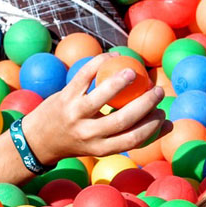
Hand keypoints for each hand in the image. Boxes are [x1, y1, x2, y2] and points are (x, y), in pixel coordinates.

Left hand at [22, 54, 167, 161]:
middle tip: (158, 91)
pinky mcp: (64, 96)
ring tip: (135, 72)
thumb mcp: (101, 145)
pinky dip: (99, 64)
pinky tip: (113, 58)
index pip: (133, 139)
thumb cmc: (78, 140)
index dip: (152, 127)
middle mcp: (88, 134)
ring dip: (121, 82)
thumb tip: (168, 125)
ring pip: (101, 97)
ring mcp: (74, 114)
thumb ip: (129, 135)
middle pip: (123, 119)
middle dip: (145, 104)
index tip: (163, 113)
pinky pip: (84, 76)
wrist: (37, 140)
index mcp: (100, 148)